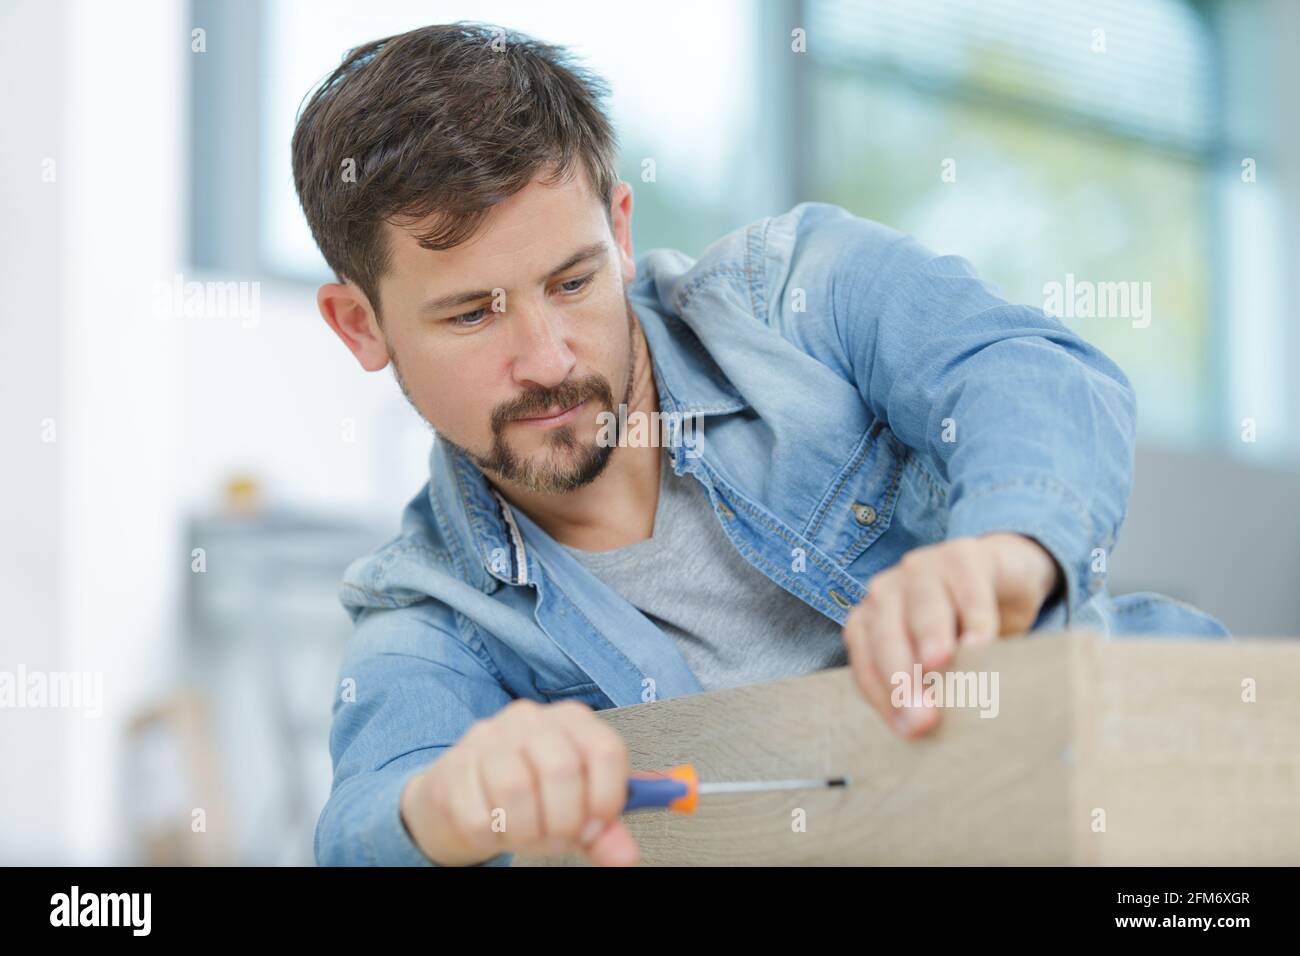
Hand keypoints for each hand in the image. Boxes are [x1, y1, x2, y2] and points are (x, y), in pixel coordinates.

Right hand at [400, 698, 638, 865]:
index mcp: (571, 720)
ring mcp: (487, 738)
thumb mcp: (575, 805)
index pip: (605, 751)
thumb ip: (604, 827)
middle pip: (561, 769)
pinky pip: (478, 814)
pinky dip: (493, 835)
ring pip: (517, 789)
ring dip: (528, 831)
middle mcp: (530, 719)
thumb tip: (625, 855)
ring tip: (529, 837)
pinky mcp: (453, 768)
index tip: (596, 826)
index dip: (607, 800)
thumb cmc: (531, 792)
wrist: (464, 791)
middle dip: (565, 821)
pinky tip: (497, 829)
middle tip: (560, 840)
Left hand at [841, 532, 1061, 738]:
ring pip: (921, 608)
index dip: (884, 697)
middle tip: (923, 718)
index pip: (865, 663)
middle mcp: (887, 591)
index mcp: (870, 620)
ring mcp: (923, 568)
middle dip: (902, 678)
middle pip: (885, 636)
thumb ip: (926, 690)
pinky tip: (981, 645)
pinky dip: (974, 619)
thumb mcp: (940, 665)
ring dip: (929, 640)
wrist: (1003, 578)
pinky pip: (968, 591)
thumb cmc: (962, 632)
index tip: (906, 732)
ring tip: (937, 668)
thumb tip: (924, 732)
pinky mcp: (964, 555)